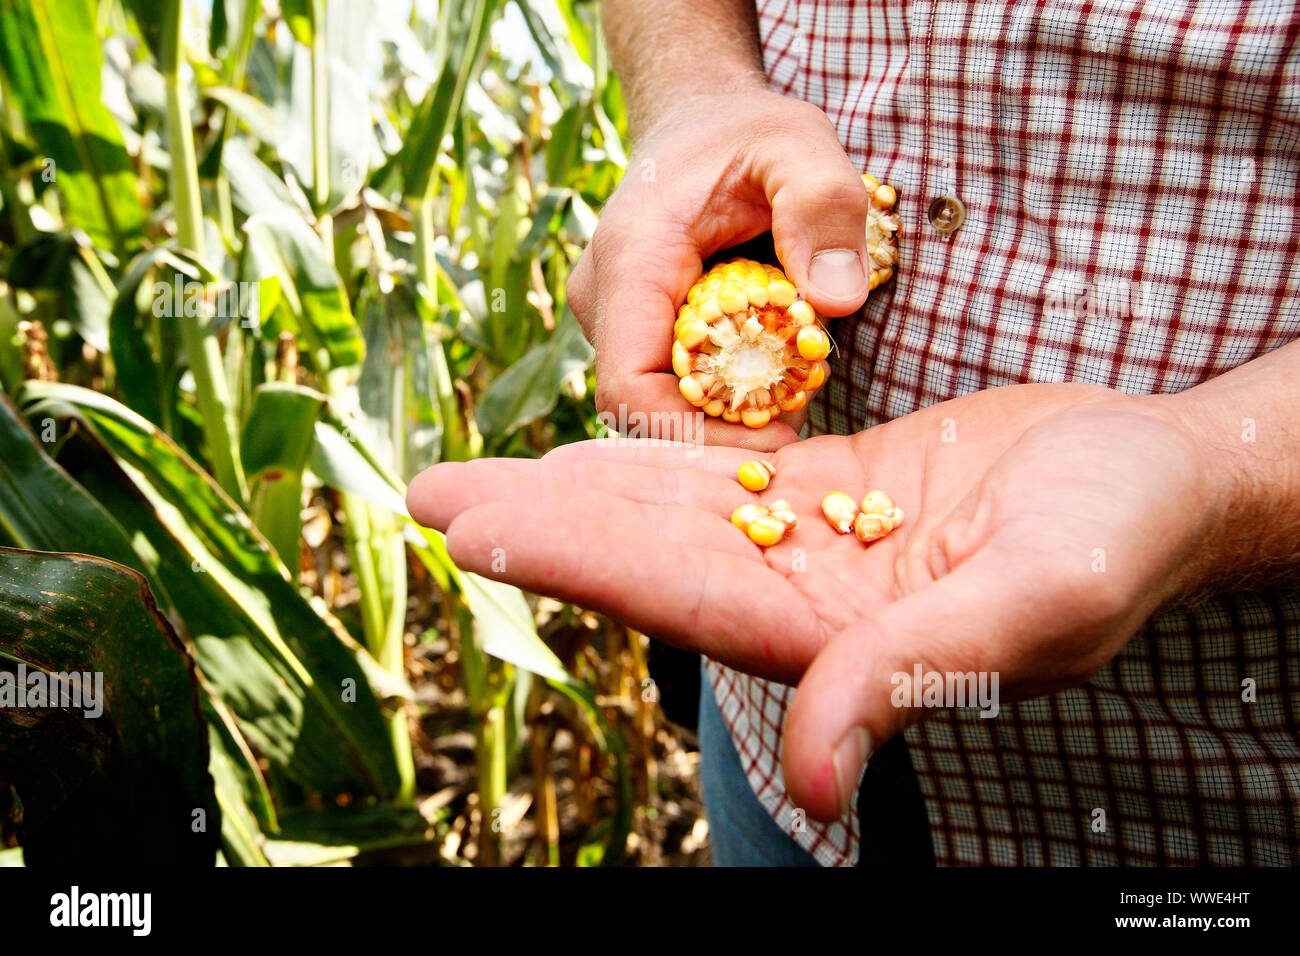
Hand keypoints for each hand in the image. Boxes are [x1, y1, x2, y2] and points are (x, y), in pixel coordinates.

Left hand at [407, 383, 1214, 820]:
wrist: (1162, 475)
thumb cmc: (1125, 534)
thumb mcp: (1039, 603)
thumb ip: (919, 681)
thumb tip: (821, 788)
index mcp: (848, 642)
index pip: (689, 600)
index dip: (582, 562)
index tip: (482, 531)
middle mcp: (815, 604)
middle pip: (654, 558)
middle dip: (545, 526)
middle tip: (436, 494)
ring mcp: (819, 550)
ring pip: (676, 514)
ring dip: (578, 491)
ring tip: (481, 474)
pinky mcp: (837, 498)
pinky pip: (727, 478)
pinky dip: (654, 463)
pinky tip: (588, 454)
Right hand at [566, 87, 873, 450]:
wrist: (702, 119)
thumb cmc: (748, 131)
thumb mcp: (800, 145)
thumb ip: (823, 207)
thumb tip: (835, 301)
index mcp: (631, 262)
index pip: (630, 389)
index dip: (698, 433)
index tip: (780, 435)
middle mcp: (604, 301)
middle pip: (647, 410)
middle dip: (725, 429)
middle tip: (803, 414)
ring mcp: (613, 321)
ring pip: (660, 402)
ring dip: (728, 412)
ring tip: (795, 387)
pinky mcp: (635, 332)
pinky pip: (671, 384)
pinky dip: (724, 393)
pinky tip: (775, 372)